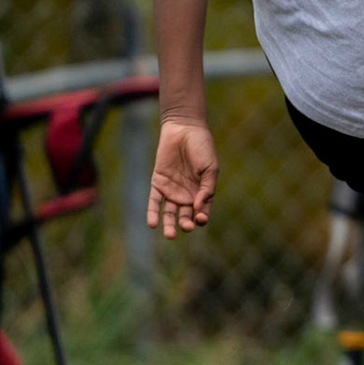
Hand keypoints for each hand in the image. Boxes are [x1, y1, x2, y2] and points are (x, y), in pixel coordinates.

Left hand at [148, 119, 218, 237]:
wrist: (184, 129)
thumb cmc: (202, 147)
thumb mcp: (210, 168)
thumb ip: (207, 188)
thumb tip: (198, 208)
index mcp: (202, 192)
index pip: (202, 212)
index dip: (202, 219)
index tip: (200, 218)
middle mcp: (187, 194)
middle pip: (185, 216)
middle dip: (186, 224)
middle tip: (185, 227)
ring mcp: (172, 190)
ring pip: (169, 213)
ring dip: (169, 224)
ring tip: (169, 234)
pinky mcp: (158, 183)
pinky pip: (154, 201)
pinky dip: (153, 213)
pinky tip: (153, 224)